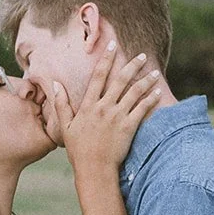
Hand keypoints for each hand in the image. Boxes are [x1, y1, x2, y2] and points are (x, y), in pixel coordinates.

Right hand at [52, 42, 162, 175]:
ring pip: (134, 92)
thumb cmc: (79, 150)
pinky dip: (151, 98)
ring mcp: (117, 116)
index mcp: (88, 105)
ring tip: (155, 72)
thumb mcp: (65, 127)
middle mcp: (103, 107)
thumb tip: (56, 84)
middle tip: (142, 55)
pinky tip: (158, 91)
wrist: (94, 169)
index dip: (106, 58)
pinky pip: (142, 108)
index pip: (98, 76)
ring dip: (146, 80)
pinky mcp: (129, 127)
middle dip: (132, 65)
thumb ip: (62, 104)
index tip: (113, 45)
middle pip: (120, 79)